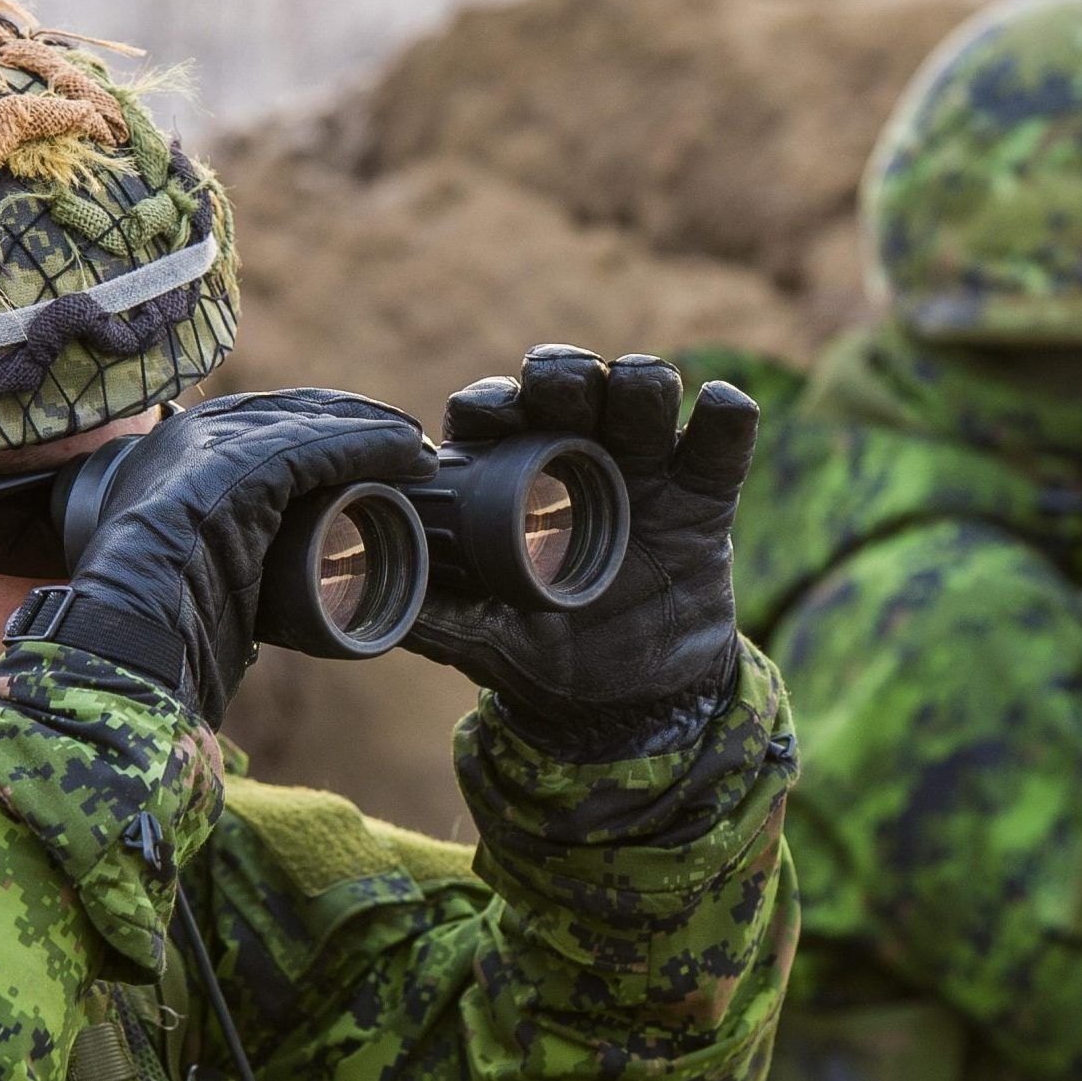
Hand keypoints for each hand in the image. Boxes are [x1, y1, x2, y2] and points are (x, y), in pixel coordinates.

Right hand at [22, 390, 431, 726]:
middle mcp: (192, 435)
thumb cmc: (164, 623)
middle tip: (409, 448)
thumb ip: (228, 557)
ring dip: (375, 433)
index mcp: (179, 454)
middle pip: (295, 411)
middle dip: (359, 424)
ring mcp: (212, 445)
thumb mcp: (200, 571)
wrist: (131, 636)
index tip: (378, 447)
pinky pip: (317, 446)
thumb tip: (265, 595)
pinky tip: (403, 450)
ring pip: (312, 423)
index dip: (330, 429)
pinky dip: (367, 446)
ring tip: (416, 451)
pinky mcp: (236, 464)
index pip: (269, 420)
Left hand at [404, 346, 757, 760]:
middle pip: (570, 384)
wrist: (631, 708)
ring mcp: (645, 468)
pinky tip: (719, 410)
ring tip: (637, 392)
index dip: (490, 404)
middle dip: (563, 371)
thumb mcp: (484, 641)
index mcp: (514, 477)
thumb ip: (433, 617)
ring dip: (640, 379)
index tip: (485, 416)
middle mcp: (578, 456)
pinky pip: (722, 442)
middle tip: (557, 386)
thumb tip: (355, 599)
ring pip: (646, 393)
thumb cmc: (545, 657)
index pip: (495, 415)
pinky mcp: (705, 495)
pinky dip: (726, 416)